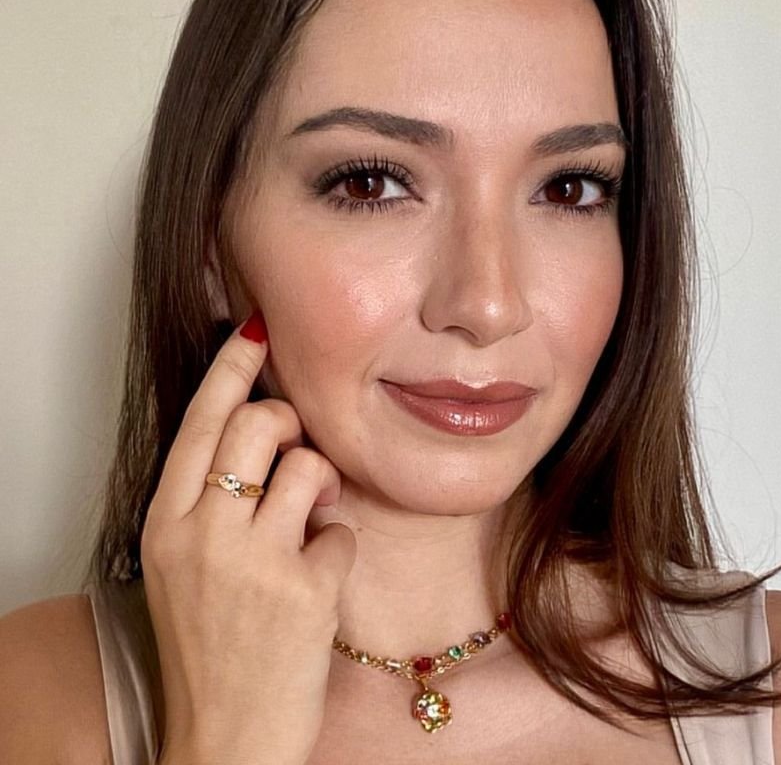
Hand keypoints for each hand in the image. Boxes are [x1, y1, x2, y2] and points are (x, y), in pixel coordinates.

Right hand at [141, 312, 356, 764]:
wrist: (224, 739)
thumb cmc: (206, 645)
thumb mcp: (181, 565)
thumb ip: (209, 501)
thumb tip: (262, 435)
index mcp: (166, 524)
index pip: (200, 422)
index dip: (231, 368)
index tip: (255, 329)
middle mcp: (203, 535)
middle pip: (259, 427)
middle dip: (289, 423)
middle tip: (294, 446)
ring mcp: (254, 564)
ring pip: (309, 467)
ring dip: (319, 486)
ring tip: (309, 520)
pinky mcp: (306, 593)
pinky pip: (342, 531)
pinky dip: (337, 547)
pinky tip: (319, 578)